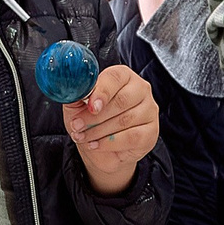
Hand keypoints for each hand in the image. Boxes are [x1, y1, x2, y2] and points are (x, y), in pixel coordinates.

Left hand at [64, 62, 157, 193]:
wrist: (100, 148)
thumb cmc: (91, 120)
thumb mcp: (77, 104)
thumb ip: (76, 94)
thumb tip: (71, 88)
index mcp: (123, 76)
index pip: (115, 78)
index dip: (101, 92)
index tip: (90, 105)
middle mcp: (140, 89)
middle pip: (121, 100)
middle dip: (95, 116)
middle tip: (77, 125)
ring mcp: (149, 110)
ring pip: (125, 120)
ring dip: (98, 131)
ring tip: (82, 137)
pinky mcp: (151, 132)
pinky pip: (132, 137)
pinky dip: (110, 143)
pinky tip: (96, 145)